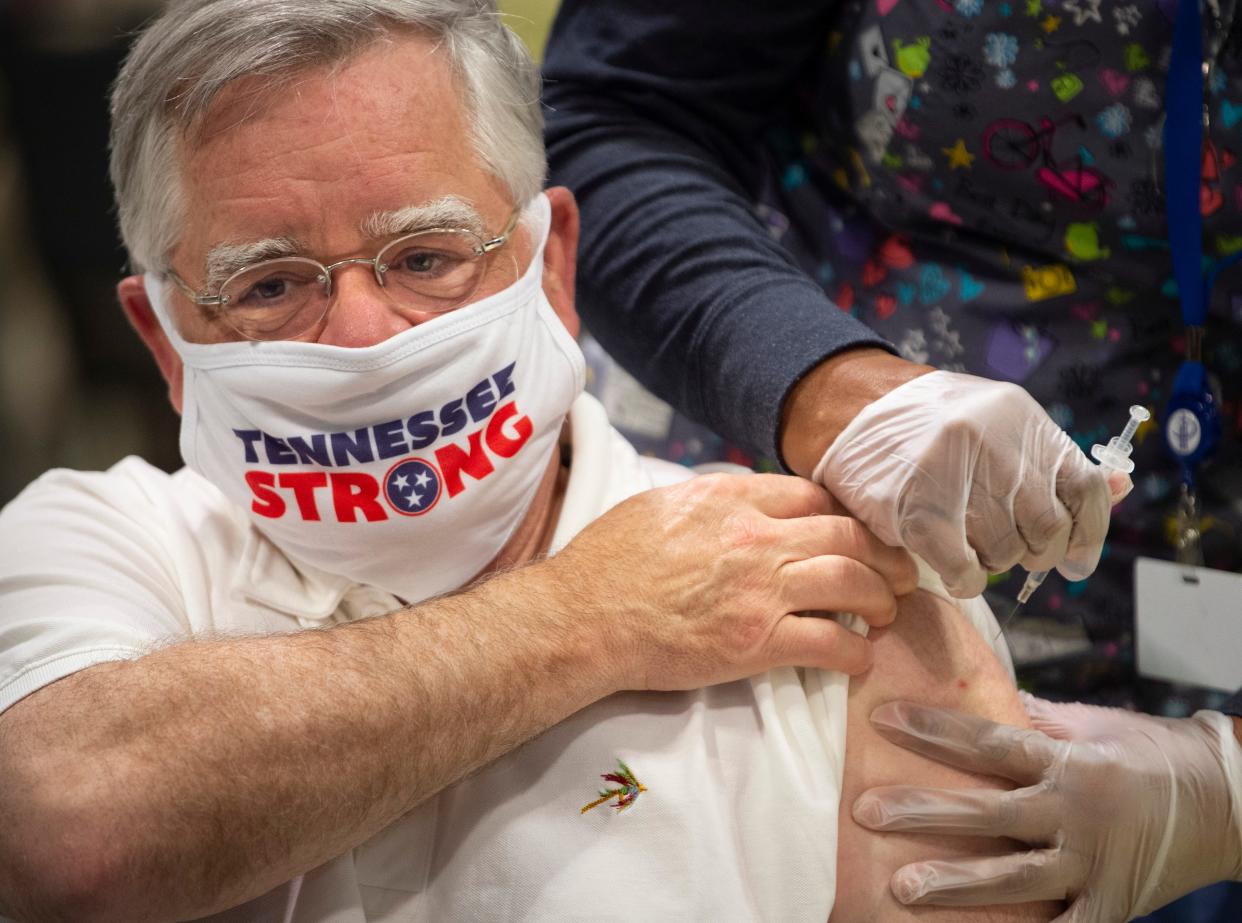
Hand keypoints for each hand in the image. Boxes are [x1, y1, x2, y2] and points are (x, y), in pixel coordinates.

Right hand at [546, 472, 918, 690]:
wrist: (584, 619)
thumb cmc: (608, 563)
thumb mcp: (660, 506)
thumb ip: (713, 501)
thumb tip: (744, 503)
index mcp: (731, 499)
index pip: (815, 496)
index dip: (846, 515)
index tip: (856, 535)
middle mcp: (756, 538)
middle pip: (849, 535)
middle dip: (884, 555)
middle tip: (897, 574)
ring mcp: (761, 590)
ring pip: (853, 582)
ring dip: (882, 599)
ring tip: (886, 612)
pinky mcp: (758, 642)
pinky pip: (831, 644)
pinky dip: (857, 653)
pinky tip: (860, 657)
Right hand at [811, 365, 1111, 596]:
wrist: (844, 409)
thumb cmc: (923, 427)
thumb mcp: (994, 426)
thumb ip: (1049, 460)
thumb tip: (1120, 491)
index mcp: (1020, 416)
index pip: (1083, 486)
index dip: (1086, 531)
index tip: (1074, 559)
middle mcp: (993, 441)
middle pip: (1046, 528)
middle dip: (1030, 550)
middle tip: (1000, 545)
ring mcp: (953, 474)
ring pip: (1006, 552)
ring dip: (990, 562)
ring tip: (965, 544)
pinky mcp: (917, 510)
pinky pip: (966, 570)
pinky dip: (965, 579)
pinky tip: (952, 567)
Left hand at [851, 697, 1241, 922]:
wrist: (1229, 803)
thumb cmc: (1155, 754)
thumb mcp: (1094, 724)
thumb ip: (1032, 720)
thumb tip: (975, 697)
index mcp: (1069, 761)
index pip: (988, 741)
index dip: (934, 730)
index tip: (883, 718)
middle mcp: (1076, 814)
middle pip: (988, 812)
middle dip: (924, 812)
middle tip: (868, 812)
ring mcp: (1092, 866)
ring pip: (1013, 877)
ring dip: (955, 884)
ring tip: (902, 888)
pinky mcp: (1110, 905)